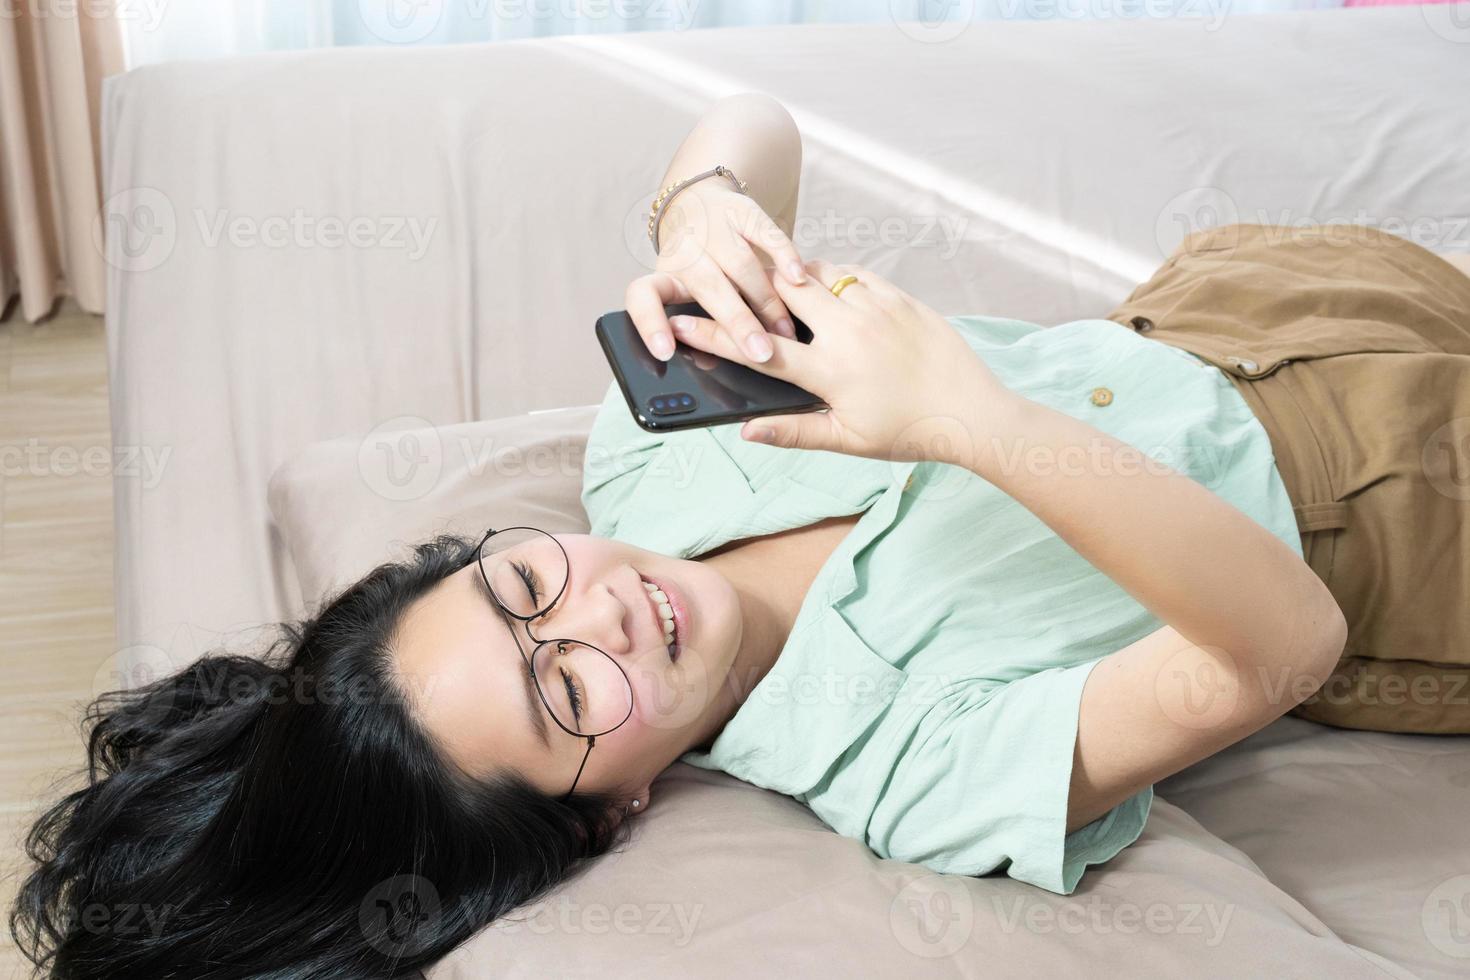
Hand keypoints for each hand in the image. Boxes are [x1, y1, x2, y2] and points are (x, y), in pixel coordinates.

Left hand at [625, 181, 807, 364]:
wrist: (699, 203)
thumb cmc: (699, 269)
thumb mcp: (685, 296)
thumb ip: (696, 328)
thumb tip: (712, 370)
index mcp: (664, 274)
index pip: (643, 296)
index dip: (650, 323)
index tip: (665, 352)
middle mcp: (685, 248)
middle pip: (707, 285)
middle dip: (736, 322)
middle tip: (761, 353)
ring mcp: (714, 226)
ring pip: (740, 264)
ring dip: (767, 301)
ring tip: (787, 333)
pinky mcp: (743, 210)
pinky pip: (766, 233)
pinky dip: (783, 255)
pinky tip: (797, 278)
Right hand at [666, 260, 1021, 465]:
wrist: (973, 412)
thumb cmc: (909, 432)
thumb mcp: (847, 441)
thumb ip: (792, 432)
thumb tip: (746, 430)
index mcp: (830, 371)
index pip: (757, 349)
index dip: (712, 336)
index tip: (679, 325)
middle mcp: (849, 331)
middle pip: (782, 293)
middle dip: (751, 289)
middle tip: (731, 288)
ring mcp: (876, 308)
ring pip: (817, 274)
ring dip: (792, 278)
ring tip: (778, 289)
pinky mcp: (899, 297)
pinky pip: (853, 273)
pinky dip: (832, 276)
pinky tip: (825, 288)